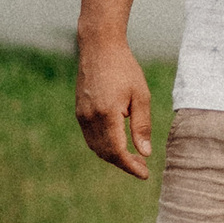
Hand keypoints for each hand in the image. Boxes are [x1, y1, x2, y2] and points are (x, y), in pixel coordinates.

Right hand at [76, 33, 153, 179]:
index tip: (145, 174)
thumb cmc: (124, 69)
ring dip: (114, 157)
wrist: (99, 48)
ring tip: (134, 158)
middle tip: (143, 167)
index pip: (117, 151)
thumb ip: (141, 126)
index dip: (131, 166)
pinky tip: (119, 144)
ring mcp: (81, 116)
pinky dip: (105, 146)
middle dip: (124, 164)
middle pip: (106, 153)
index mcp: (106, 114)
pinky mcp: (79, 112)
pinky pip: (91, 138)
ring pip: (96, 147)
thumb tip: (144, 153)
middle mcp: (89, 118)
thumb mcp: (140, 96)